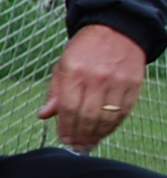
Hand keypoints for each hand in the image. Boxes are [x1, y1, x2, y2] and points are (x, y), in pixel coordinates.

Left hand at [40, 23, 147, 152]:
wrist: (116, 30)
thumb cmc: (85, 49)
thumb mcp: (63, 65)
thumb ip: (55, 92)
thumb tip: (44, 115)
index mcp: (75, 71)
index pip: (69, 108)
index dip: (66, 128)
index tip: (64, 139)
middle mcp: (97, 77)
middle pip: (88, 116)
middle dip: (81, 136)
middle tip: (76, 147)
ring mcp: (117, 82)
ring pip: (107, 117)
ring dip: (97, 135)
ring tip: (88, 143)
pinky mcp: (133, 85)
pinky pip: (123, 112)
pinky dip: (113, 126)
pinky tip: (104, 132)